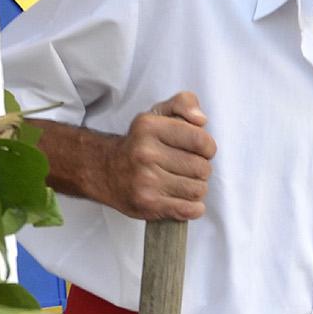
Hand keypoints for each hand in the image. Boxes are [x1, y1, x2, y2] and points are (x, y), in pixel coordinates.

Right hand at [108, 91, 215, 220]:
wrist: (105, 170)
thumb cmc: (140, 142)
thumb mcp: (158, 113)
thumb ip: (184, 103)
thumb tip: (201, 120)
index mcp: (149, 127)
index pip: (201, 140)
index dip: (208, 148)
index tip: (199, 151)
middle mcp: (145, 153)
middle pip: (202, 168)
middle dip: (201, 170)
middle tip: (187, 168)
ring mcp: (145, 180)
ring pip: (198, 190)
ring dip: (196, 188)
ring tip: (182, 183)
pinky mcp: (147, 204)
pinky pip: (189, 209)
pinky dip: (193, 208)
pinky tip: (182, 199)